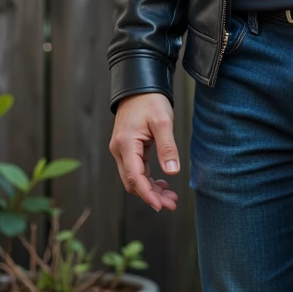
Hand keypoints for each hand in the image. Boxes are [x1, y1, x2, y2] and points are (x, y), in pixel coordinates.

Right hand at [109, 94, 179, 213]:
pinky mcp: (128, 148)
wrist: (139, 86)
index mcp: (126, 144)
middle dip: (151, 196)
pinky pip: (136, 169)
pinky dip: (148, 179)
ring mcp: (122, 150)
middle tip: (172, 204)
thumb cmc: (151, 101)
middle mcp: (120, 149)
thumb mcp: (163, 122)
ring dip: (150, 189)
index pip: (134, 177)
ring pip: (134, 178)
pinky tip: (163, 184)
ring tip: (171, 197)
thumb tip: (172, 172)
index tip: (161, 205)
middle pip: (132, 182)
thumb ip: (167, 148)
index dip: (147, 194)